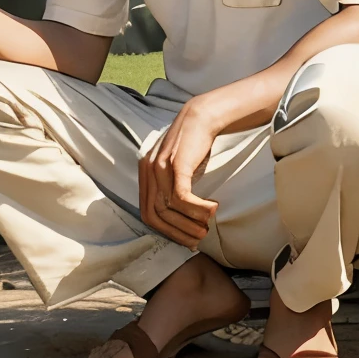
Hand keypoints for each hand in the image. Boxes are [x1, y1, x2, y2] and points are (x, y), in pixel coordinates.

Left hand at [140, 103, 219, 248]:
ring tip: (208, 224)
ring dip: (191, 222)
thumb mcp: (176, 168)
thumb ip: (172, 188)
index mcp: (145, 175)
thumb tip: (181, 220)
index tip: (186, 240)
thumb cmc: (194, 146)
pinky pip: (181, 196)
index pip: (147, 215)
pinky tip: (212, 208)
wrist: (202, 117)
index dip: (167, 232)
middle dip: (178, 232)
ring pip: (169, 208)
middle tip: (199, 237)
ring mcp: (159, 167)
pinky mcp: (175, 164)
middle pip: (155, 215)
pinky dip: (197, 208)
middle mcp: (148, 171)